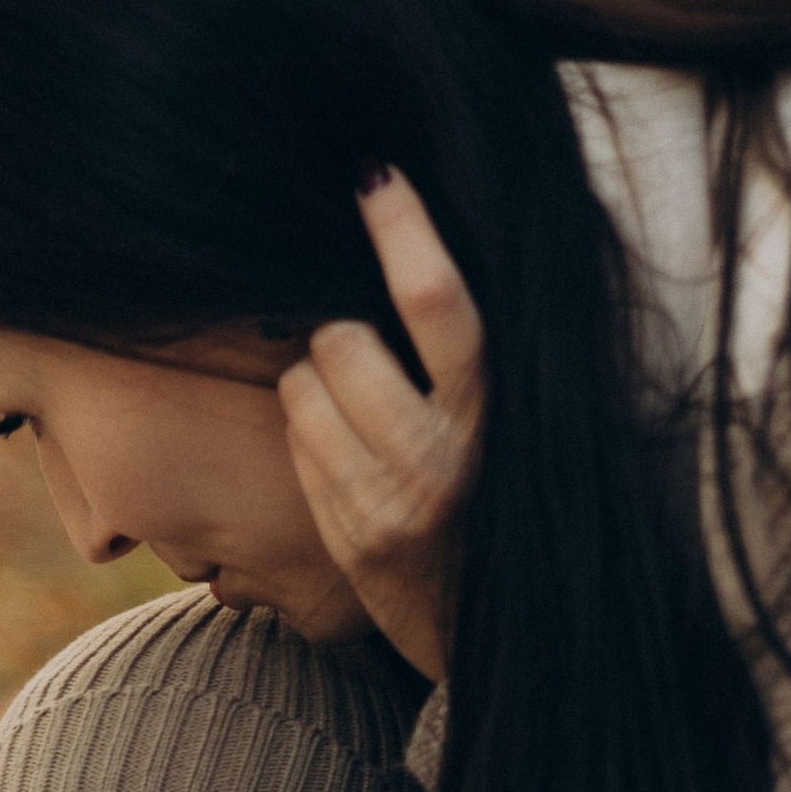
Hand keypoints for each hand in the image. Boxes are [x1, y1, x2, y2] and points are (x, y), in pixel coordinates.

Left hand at [276, 169, 484, 679]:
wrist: (483, 619)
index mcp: (493, 407)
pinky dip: (309, 432)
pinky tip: (347, 457)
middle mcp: (445, 456)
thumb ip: (457, 349)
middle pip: (344, 339)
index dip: (404, 230)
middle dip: (336, 331)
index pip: (439, 303)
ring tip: (358, 414)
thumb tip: (398, 248)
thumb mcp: (492, 415)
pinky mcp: (351, 535)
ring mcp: (391, 501)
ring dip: (314, 382)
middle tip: (362, 352)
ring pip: (305, 384)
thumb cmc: (484, 489)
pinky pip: (297, 442)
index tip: (374, 173)